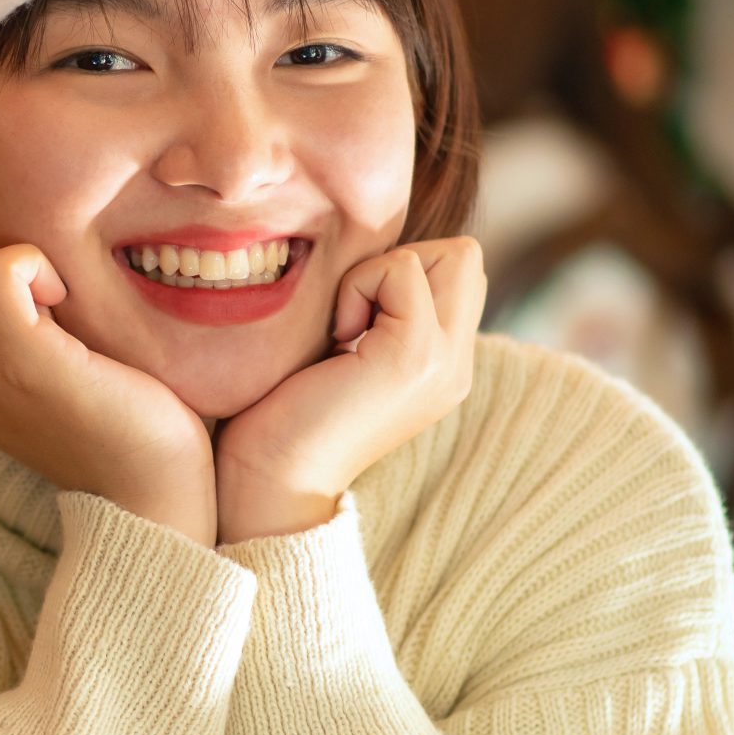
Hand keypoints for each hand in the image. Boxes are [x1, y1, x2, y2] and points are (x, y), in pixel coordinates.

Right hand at [0, 243, 216, 544]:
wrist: (149, 494)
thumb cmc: (113, 424)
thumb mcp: (34, 380)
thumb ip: (0, 339)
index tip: (21, 300)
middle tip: (40, 296)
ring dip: (10, 260)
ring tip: (53, 300)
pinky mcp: (26, 365)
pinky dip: (31, 263)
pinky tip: (64, 299)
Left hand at [214, 237, 486, 543]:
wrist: (268, 480)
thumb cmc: (280, 417)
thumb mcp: (343, 355)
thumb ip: (376, 314)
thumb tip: (375, 258)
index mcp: (443, 365)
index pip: (458, 270)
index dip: (400, 269)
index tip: (350, 318)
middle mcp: (457, 364)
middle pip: (465, 255)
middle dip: (400, 261)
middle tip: (351, 316)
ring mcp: (445, 361)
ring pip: (449, 254)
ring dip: (378, 274)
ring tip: (343, 331)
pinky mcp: (416, 354)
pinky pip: (402, 269)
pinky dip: (359, 285)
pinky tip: (335, 340)